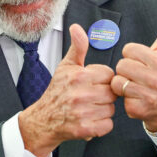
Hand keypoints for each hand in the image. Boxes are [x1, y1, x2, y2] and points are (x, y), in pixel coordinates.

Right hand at [19, 24, 116, 156]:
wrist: (44, 119)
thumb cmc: (57, 91)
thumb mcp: (66, 66)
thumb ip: (78, 47)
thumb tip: (77, 27)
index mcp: (79, 76)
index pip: (109, 74)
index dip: (102, 79)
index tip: (93, 83)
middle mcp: (80, 94)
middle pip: (112, 92)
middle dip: (105, 94)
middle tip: (92, 96)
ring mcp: (82, 113)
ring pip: (111, 109)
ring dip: (104, 110)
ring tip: (90, 108)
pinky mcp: (84, 129)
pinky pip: (108, 125)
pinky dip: (102, 125)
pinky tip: (91, 119)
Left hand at [110, 9, 156, 131]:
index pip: (129, 50)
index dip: (132, 56)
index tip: (142, 63)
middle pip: (122, 65)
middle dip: (126, 70)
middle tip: (137, 76)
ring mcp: (148, 95)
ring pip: (118, 81)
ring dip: (122, 83)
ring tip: (134, 86)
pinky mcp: (138, 109)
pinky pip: (118, 96)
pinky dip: (123, 97)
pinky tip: (133, 97)